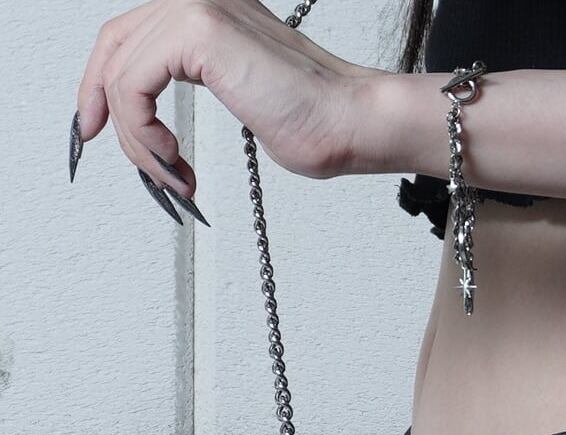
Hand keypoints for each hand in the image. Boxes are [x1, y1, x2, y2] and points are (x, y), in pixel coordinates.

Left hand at [71, 0, 384, 203]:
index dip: (103, 83)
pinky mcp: (199, 30)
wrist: (351, 123)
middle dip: (107, 109)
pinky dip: (144, 132)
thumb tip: (160, 120)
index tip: (101, 128)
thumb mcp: (244, 99)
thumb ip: (203, 86)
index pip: (131, 36)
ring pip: (122, 73)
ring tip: (175, 175)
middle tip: (133, 160)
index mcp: (211, 12)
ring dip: (140, 140)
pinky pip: (134, 84)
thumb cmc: (316, 122)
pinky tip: (175, 158)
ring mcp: (197, 7)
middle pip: (115, 46)